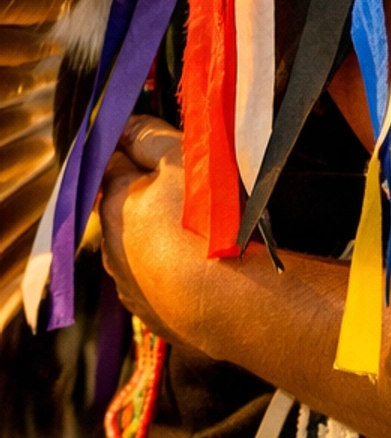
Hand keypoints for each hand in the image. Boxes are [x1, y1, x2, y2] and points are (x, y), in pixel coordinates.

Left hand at [98, 116, 205, 347]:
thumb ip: (149, 137)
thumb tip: (124, 122)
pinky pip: (162, 285)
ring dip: (165, 240)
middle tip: (197, 194)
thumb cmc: (207, 221)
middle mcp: (111, 246)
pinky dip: (178, 275)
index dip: (139, 151)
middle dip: (152, 199)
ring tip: (207, 238)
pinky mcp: (153, 315)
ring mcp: (130, 285)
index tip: (167, 149)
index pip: (115, 162)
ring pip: (144, 250)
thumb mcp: (183, 159)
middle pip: (129, 209)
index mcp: (113, 202)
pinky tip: (208, 271)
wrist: (232, 304)